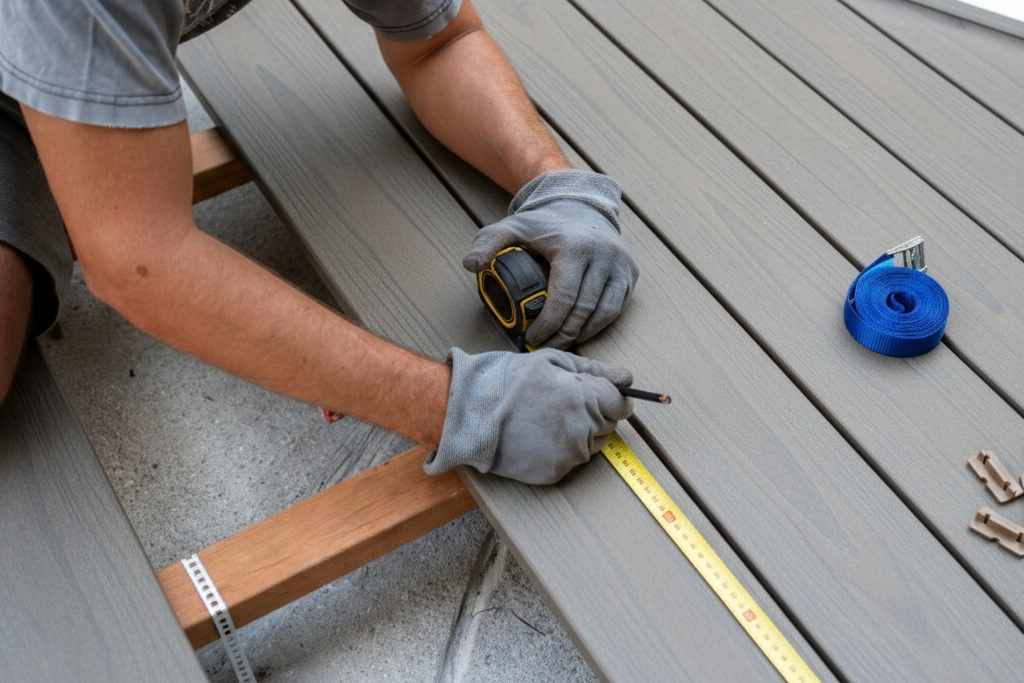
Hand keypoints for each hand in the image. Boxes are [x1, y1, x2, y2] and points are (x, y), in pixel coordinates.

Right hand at [424, 348, 633, 484]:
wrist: (471, 413)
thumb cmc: (509, 381)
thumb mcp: (551, 361)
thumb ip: (595, 370)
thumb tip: (626, 378)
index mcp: (584, 399)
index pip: (622, 404)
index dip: (612, 397)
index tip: (598, 393)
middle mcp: (581, 430)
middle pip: (608, 425)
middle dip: (593, 413)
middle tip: (562, 403)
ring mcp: (568, 455)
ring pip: (591, 445)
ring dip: (580, 432)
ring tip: (547, 418)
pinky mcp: (554, 473)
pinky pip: (572, 461)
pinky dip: (562, 450)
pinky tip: (538, 435)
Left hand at [463, 170, 639, 349]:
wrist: (580, 206)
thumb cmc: (544, 223)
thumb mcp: (511, 227)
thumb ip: (488, 243)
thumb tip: (472, 265)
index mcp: (573, 247)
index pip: (564, 298)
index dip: (549, 325)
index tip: (533, 338)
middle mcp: (602, 254)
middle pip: (584, 310)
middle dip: (564, 335)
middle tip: (546, 346)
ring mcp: (620, 264)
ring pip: (605, 313)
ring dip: (583, 334)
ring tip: (562, 343)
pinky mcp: (630, 272)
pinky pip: (617, 307)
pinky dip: (600, 325)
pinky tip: (582, 332)